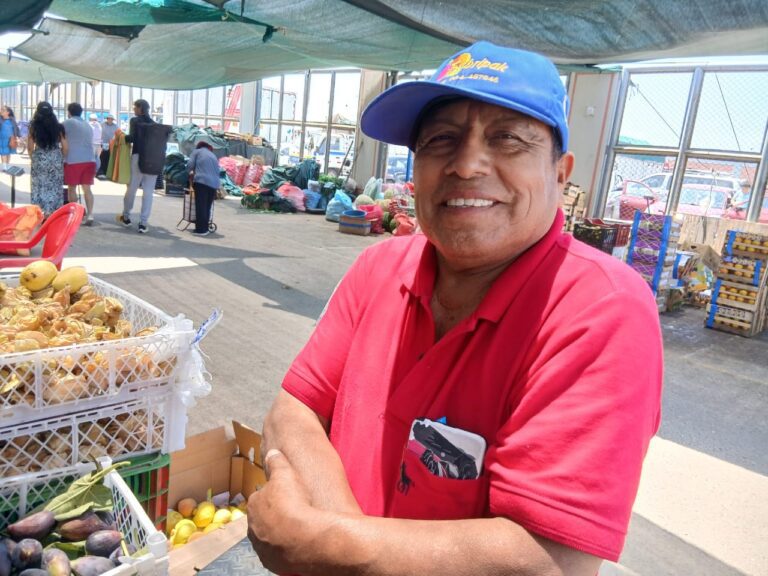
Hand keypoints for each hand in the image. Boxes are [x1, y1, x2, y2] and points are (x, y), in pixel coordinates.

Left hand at [247, 449, 326, 573]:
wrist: (305, 537)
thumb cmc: (294, 502)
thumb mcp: (286, 474)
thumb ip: (277, 462)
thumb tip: (272, 452)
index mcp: (254, 506)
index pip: (261, 498)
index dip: (274, 496)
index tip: (287, 496)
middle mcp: (252, 528)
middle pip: (263, 519)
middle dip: (274, 516)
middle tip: (292, 512)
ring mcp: (261, 548)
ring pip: (268, 538)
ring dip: (278, 534)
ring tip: (296, 529)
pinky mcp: (271, 563)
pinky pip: (277, 554)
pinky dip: (284, 550)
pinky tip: (296, 544)